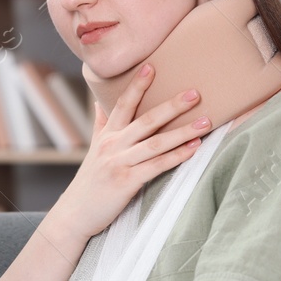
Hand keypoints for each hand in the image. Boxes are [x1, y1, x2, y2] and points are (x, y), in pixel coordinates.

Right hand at [49, 62, 209, 240]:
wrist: (75, 214)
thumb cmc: (89, 182)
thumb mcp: (92, 149)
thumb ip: (100, 124)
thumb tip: (98, 101)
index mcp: (106, 135)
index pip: (122, 104)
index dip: (137, 85)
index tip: (151, 67)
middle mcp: (112, 145)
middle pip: (146, 121)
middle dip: (172, 106)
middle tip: (195, 93)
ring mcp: (119, 163)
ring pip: (156, 143)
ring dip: (183, 132)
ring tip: (206, 122)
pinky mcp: (127, 182)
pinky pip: (157, 166)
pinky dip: (177, 157)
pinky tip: (194, 149)